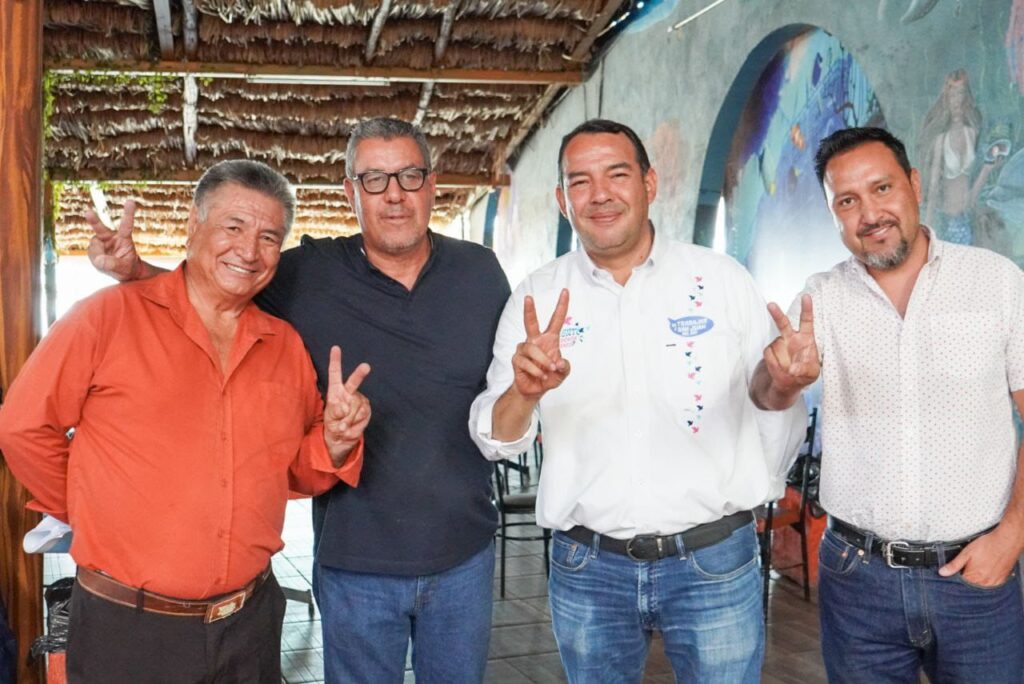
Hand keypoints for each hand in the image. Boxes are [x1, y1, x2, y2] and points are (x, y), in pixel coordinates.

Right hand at [86, 199, 142, 280]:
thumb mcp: (125, 268)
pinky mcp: (95, 247)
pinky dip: (95, 258)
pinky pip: (91, 252)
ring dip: (98, 255)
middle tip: (88, 212)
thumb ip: (113, 264)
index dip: (128, 214)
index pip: (126, 225)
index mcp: (124, 239)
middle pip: (101, 227)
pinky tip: (101, 261)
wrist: (122, 271)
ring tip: (107, 263)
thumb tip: (99, 261)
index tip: (130, 202)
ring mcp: (101, 241)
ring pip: (94, 246)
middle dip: (94, 220)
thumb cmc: (127, 267)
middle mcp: (111, 237)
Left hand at [323, 345, 371, 466]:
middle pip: (353, 382)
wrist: (342, 439)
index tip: (335, 348)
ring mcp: (359, 400)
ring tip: (343, 427)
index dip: (335, 361)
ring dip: (348, 419)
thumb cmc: (333, 425)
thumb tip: (345, 408)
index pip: (335, 374)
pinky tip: (350, 427)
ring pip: (356, 406)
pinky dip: (354, 424)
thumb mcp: (329, 419)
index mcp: (335, 392)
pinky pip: (362, 415)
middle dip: (360, 374)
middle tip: (366, 367)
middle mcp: (348, 393)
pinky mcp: (367, 409)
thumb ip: (336, 412)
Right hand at [511, 289, 570, 400]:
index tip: (565, 291)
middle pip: (531, 322)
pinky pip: (526, 362)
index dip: (562, 306)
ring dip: (543, 362)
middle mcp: (535, 341)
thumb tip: (559, 362)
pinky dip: (536, 370)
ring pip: (532, 349)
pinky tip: (541, 376)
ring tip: (548, 372)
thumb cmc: (550, 377)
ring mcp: (524, 349)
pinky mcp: (516, 359)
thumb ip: (565, 367)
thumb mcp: (563, 373)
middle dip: (529, 310)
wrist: (535, 390)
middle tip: (528, 297)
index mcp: (549, 339)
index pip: (556, 319)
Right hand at [763, 294, 819, 393]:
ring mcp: (779, 344)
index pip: (807, 321)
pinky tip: (780, 370)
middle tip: (770, 304)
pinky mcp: (769, 351)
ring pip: (777, 348)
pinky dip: (775, 365)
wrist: (788, 382)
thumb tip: (792, 370)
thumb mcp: (811, 373)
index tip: (806, 297)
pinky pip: (769, 356)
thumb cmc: (804, 374)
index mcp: (806, 338)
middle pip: (783, 323)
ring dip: (783, 362)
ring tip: (789, 370)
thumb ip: (804, 370)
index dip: (807, 309)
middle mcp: (791, 338)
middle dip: (776, 314)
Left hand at [939, 526, 1022, 586]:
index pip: (961, 584)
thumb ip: (954, 564)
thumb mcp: (966, 553)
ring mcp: (994, 582)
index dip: (957, 578)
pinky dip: (987, 579)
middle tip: (969, 567)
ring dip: (977, 580)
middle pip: (971, 586)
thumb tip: (942, 572)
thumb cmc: (987, 545)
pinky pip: (991, 584)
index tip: (956, 573)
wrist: (1006, 541)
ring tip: (979, 567)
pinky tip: (986, 570)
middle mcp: (984, 582)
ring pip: (981, 586)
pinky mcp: (1001, 580)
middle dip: (967, 579)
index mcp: (973, 577)